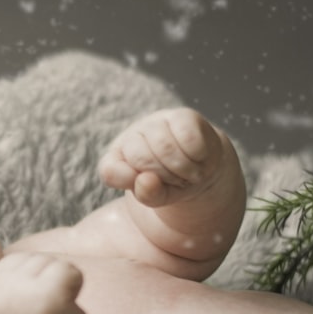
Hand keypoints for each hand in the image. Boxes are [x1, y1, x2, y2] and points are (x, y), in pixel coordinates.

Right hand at [0, 252, 90, 313]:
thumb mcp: (10, 305)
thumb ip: (10, 282)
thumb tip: (14, 256)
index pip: (22, 261)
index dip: (36, 283)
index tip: (32, 309)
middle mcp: (3, 287)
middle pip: (40, 260)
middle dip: (51, 283)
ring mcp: (25, 290)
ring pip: (57, 264)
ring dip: (64, 288)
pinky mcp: (49, 294)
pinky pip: (72, 272)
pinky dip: (77, 287)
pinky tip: (66, 309)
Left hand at [97, 108, 225, 207]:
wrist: (202, 169)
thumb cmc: (172, 184)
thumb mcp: (158, 198)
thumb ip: (148, 195)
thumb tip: (145, 180)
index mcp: (115, 159)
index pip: (110, 170)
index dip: (131, 182)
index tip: (151, 188)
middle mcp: (131, 137)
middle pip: (141, 158)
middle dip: (165, 177)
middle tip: (177, 181)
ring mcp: (155, 123)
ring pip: (165, 147)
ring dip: (183, 168)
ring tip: (189, 172)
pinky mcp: (181, 115)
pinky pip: (188, 137)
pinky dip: (197, 155)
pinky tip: (199, 158)